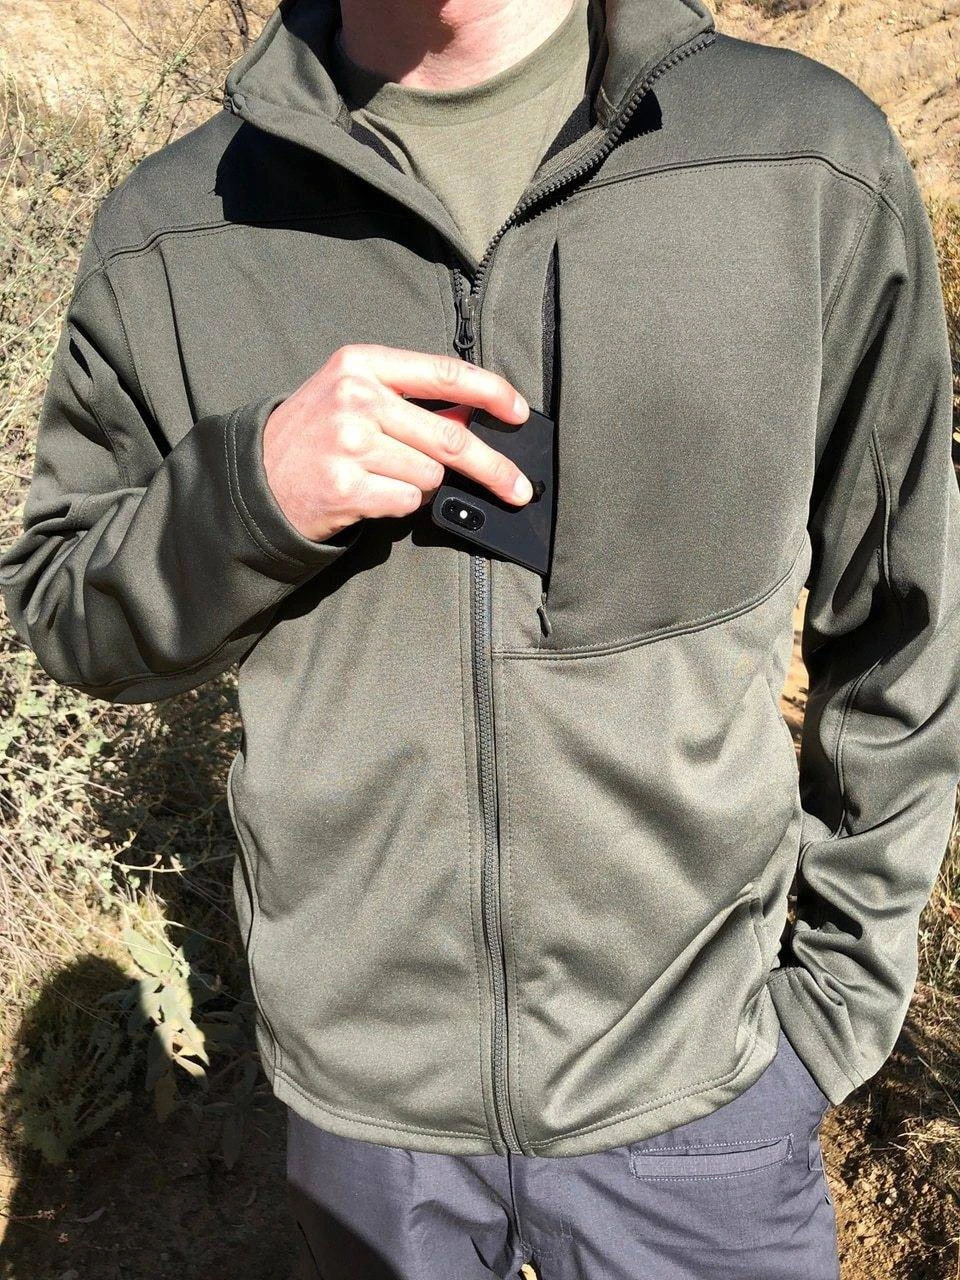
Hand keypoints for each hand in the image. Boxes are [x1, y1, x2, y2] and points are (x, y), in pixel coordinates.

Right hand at [262, 344, 532, 543]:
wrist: (255, 477)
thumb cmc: (314, 435)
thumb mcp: (352, 395)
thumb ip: (408, 400)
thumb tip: (469, 420)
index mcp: (362, 364)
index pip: (444, 373)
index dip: (491, 393)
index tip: (519, 412)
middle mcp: (356, 399)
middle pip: (450, 438)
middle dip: (493, 468)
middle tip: (518, 487)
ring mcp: (350, 444)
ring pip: (430, 475)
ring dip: (421, 485)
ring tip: (384, 477)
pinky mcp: (346, 487)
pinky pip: (408, 501)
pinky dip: (400, 504)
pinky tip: (371, 494)